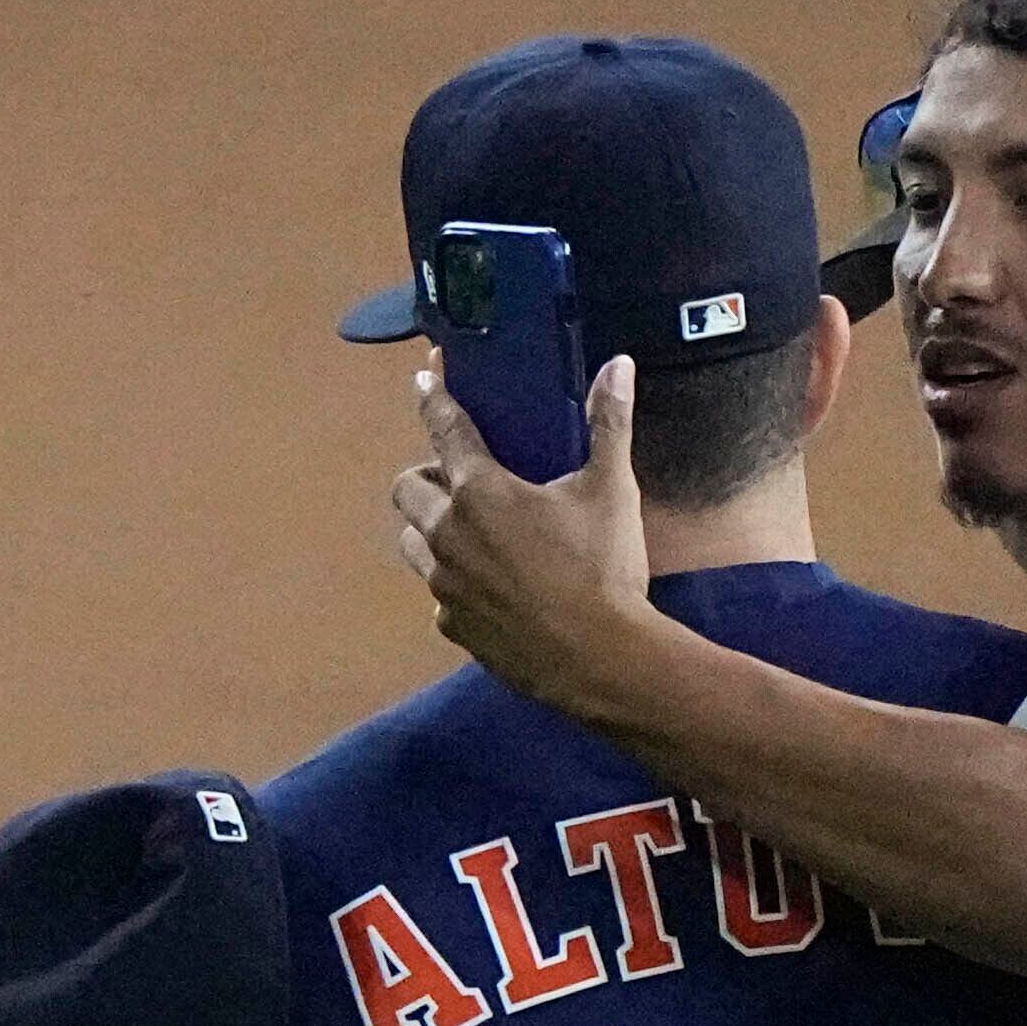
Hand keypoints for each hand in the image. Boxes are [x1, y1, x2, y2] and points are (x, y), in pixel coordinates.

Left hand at [392, 354, 658, 733]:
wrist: (603, 660)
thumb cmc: (604, 570)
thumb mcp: (611, 491)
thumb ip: (609, 425)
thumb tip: (620, 365)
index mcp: (480, 491)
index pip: (443, 429)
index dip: (433, 397)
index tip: (425, 378)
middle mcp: (448, 534)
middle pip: (406, 490)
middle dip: (424, 478)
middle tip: (457, 480)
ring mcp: (446, 586)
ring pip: (413, 545)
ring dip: (430, 531)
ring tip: (467, 534)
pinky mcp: (455, 628)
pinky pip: (440, 597)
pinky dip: (457, 585)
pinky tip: (491, 590)